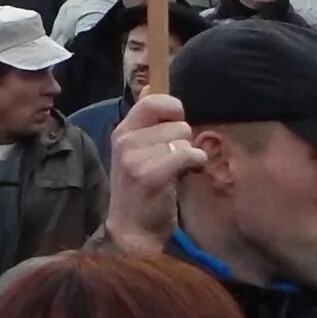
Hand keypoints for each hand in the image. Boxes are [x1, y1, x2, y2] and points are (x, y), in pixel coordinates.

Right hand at [104, 93, 202, 256]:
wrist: (131, 230)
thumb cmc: (141, 190)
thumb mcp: (135, 151)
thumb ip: (145, 122)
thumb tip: (150, 87)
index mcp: (122, 131)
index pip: (152, 101)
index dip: (173, 111)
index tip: (174, 129)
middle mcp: (124, 140)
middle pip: (177, 122)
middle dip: (181, 142)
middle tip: (170, 162)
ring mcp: (134, 157)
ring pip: (183, 139)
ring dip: (186, 156)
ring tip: (173, 172)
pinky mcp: (149, 174)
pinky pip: (187, 155)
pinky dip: (194, 165)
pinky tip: (182, 177)